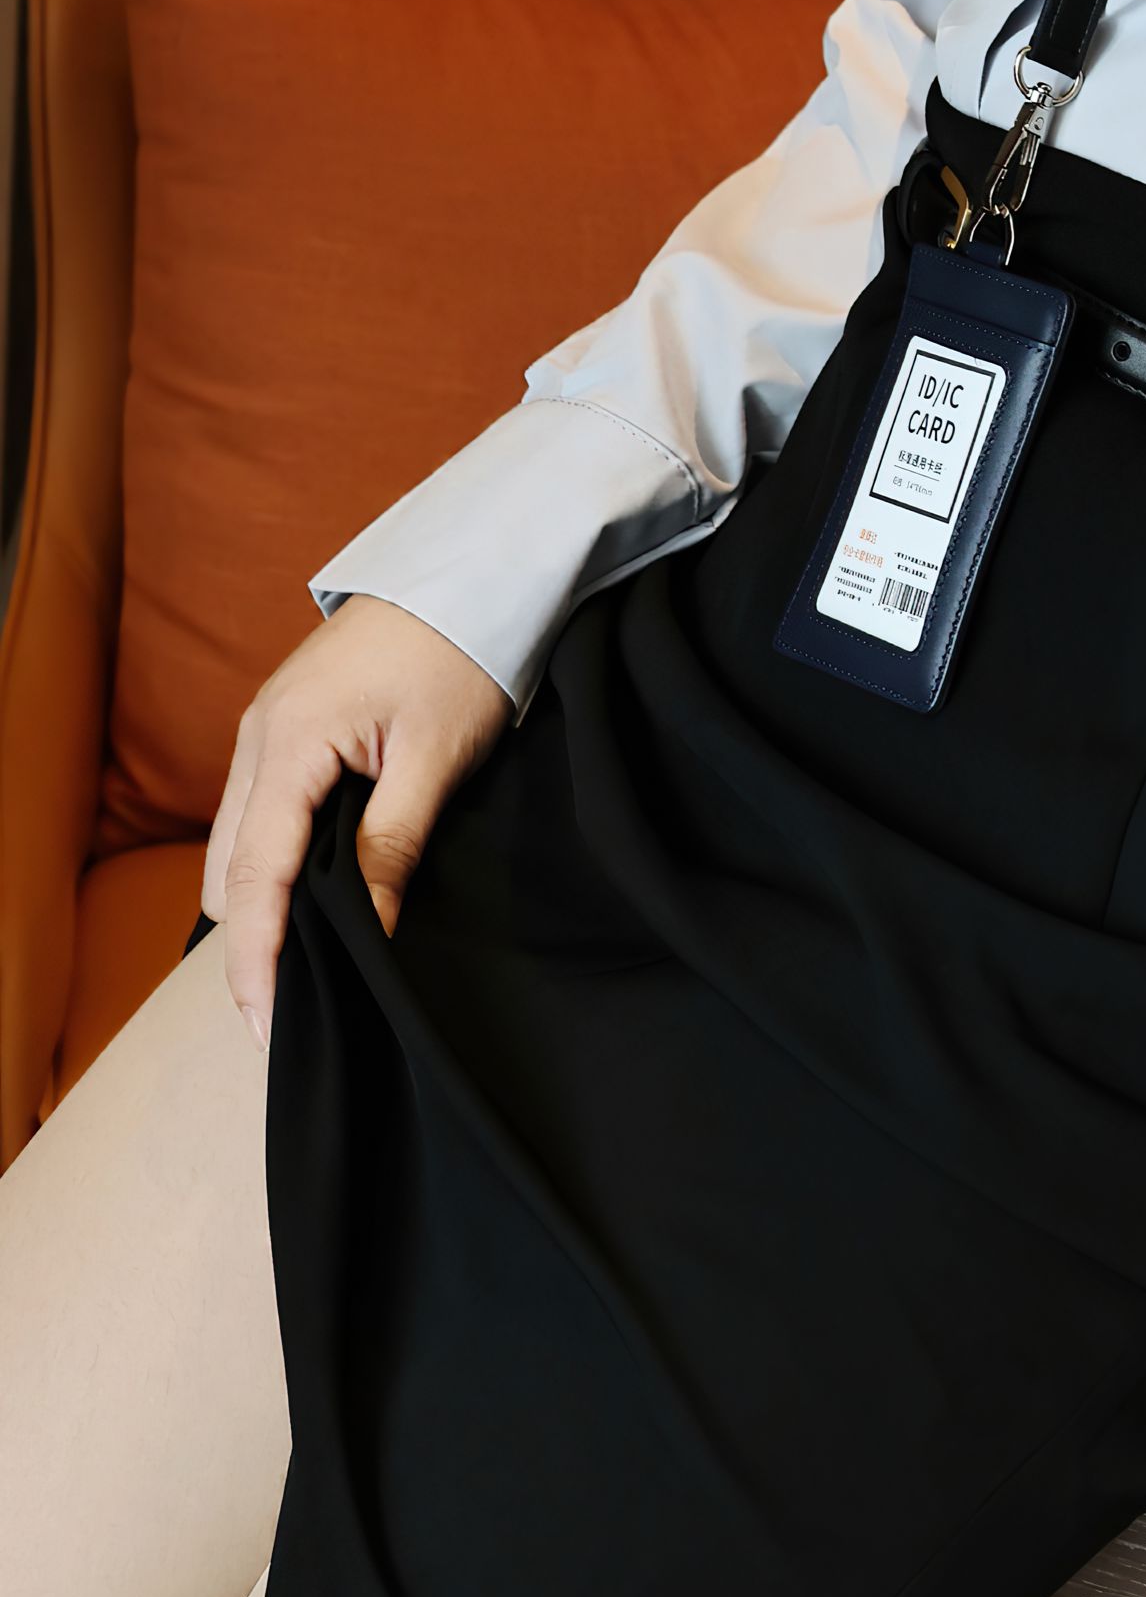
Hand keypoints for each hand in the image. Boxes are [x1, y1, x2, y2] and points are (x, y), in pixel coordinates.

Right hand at [202, 594, 512, 1050]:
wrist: (467, 570)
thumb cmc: (460, 653)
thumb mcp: (436, 758)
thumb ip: (392, 847)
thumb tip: (367, 932)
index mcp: (288, 745)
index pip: (253, 878)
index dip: (257, 959)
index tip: (266, 1026)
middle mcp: (257, 740)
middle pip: (227, 871)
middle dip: (249, 945)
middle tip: (289, 1015)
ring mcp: (266, 732)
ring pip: (237, 846)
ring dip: (260, 907)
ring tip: (304, 973)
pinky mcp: (287, 729)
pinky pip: (259, 816)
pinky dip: (272, 867)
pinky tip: (312, 901)